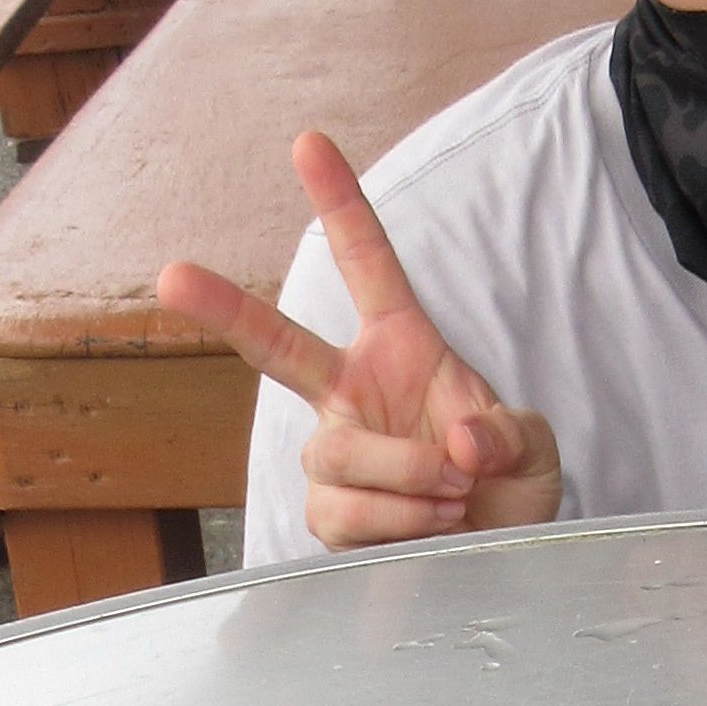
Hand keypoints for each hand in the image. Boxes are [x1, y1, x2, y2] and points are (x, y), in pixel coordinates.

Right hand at [157, 129, 562, 552]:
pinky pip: (343, 513)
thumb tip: (459, 443)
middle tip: (173, 274)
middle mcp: (353, 395)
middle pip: (276, 346)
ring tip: (454, 494)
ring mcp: (336, 457)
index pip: (367, 266)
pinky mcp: (329, 518)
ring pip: (334, 454)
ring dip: (401, 475)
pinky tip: (431, 530)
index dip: (340, 205)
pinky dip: (397, 522)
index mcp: (402, 349)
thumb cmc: (511, 492)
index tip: (309, 144)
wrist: (502, 561)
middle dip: (224, 309)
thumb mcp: (534, 450)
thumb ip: (508, 434)